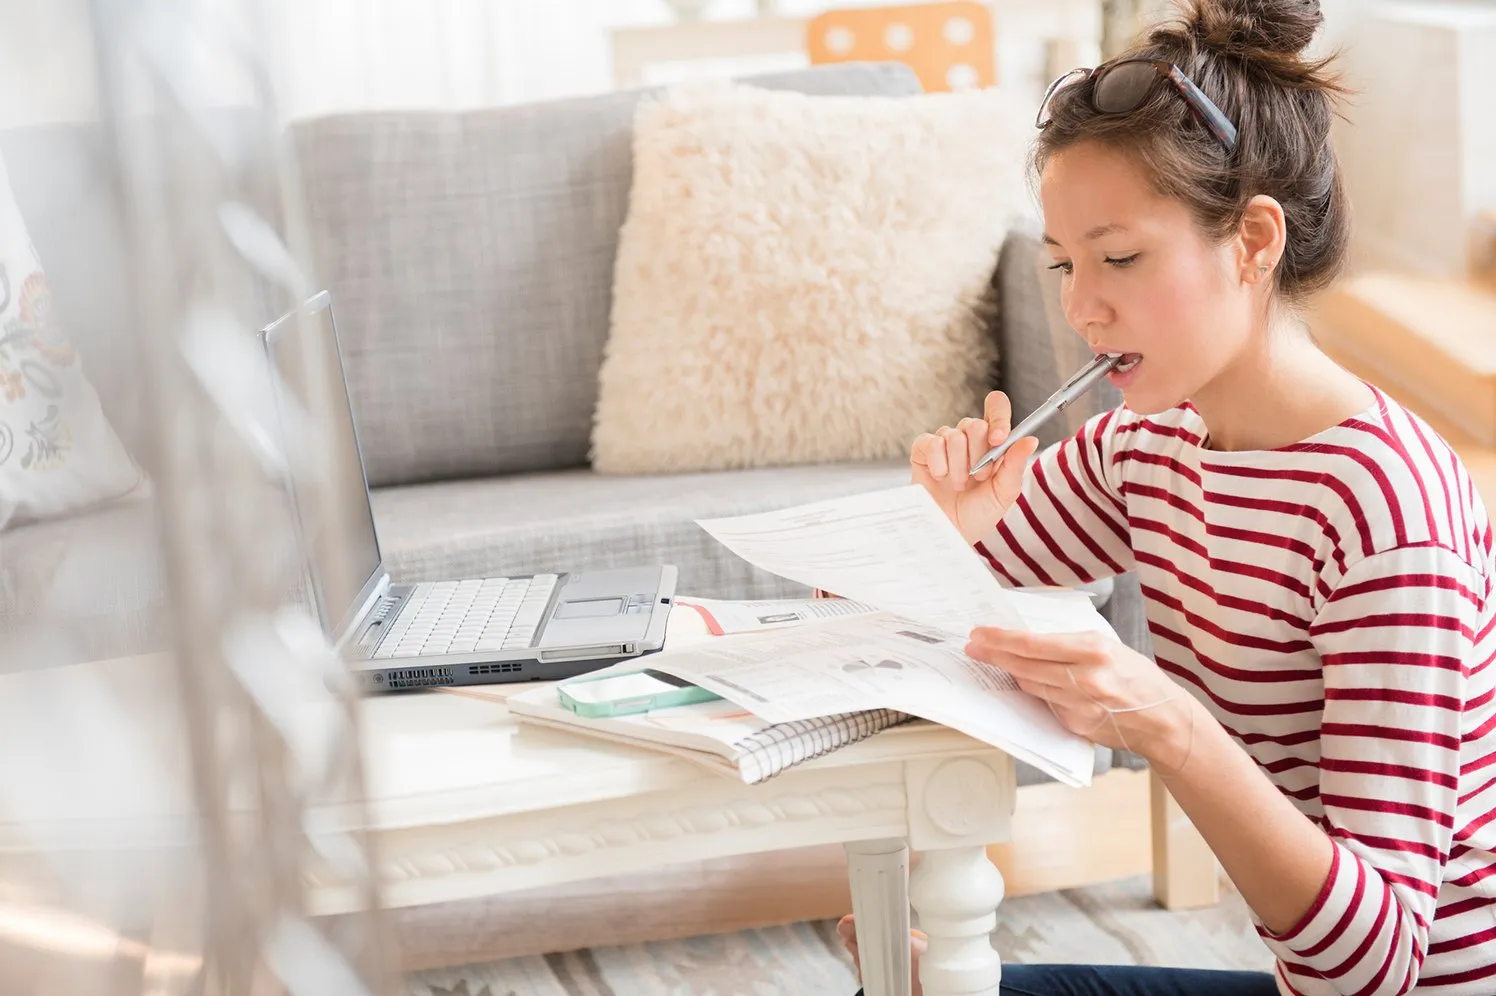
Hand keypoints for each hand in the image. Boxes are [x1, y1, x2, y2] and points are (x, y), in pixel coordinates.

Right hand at [910, 390, 1039, 544]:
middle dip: (979, 455)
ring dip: (959, 467)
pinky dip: (939, 464)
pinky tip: (941, 478)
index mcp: (992, 441)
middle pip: (975, 424)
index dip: (998, 417)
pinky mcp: (923, 450)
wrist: (950, 531)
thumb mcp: (1004, 492)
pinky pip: (931, 443)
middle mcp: (968, 437)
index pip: (996, 407)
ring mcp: (944, 442)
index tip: (998, 439)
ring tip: (959, 485)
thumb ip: (1015, 465)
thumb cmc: (978, 513)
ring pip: (954, 436)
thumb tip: (1030, 438)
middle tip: (978, 478)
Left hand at [965, 626, 1195, 769]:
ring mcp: (1079, 704)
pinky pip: (1045, 703)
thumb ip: (1071, 643)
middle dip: (993, 655)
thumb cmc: (1135, 675)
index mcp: (1094, 650)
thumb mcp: (1108, 646)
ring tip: (994, 660)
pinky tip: (1029, 682)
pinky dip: (1036, 691)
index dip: (1002, 639)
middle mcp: (1086, 678)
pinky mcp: (1076, 724)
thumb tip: (1029, 637)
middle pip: (1025, 665)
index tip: (980, 633)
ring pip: (1030, 685)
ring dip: (1011, 673)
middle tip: (973, 647)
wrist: (1162, 718)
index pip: (1034, 643)